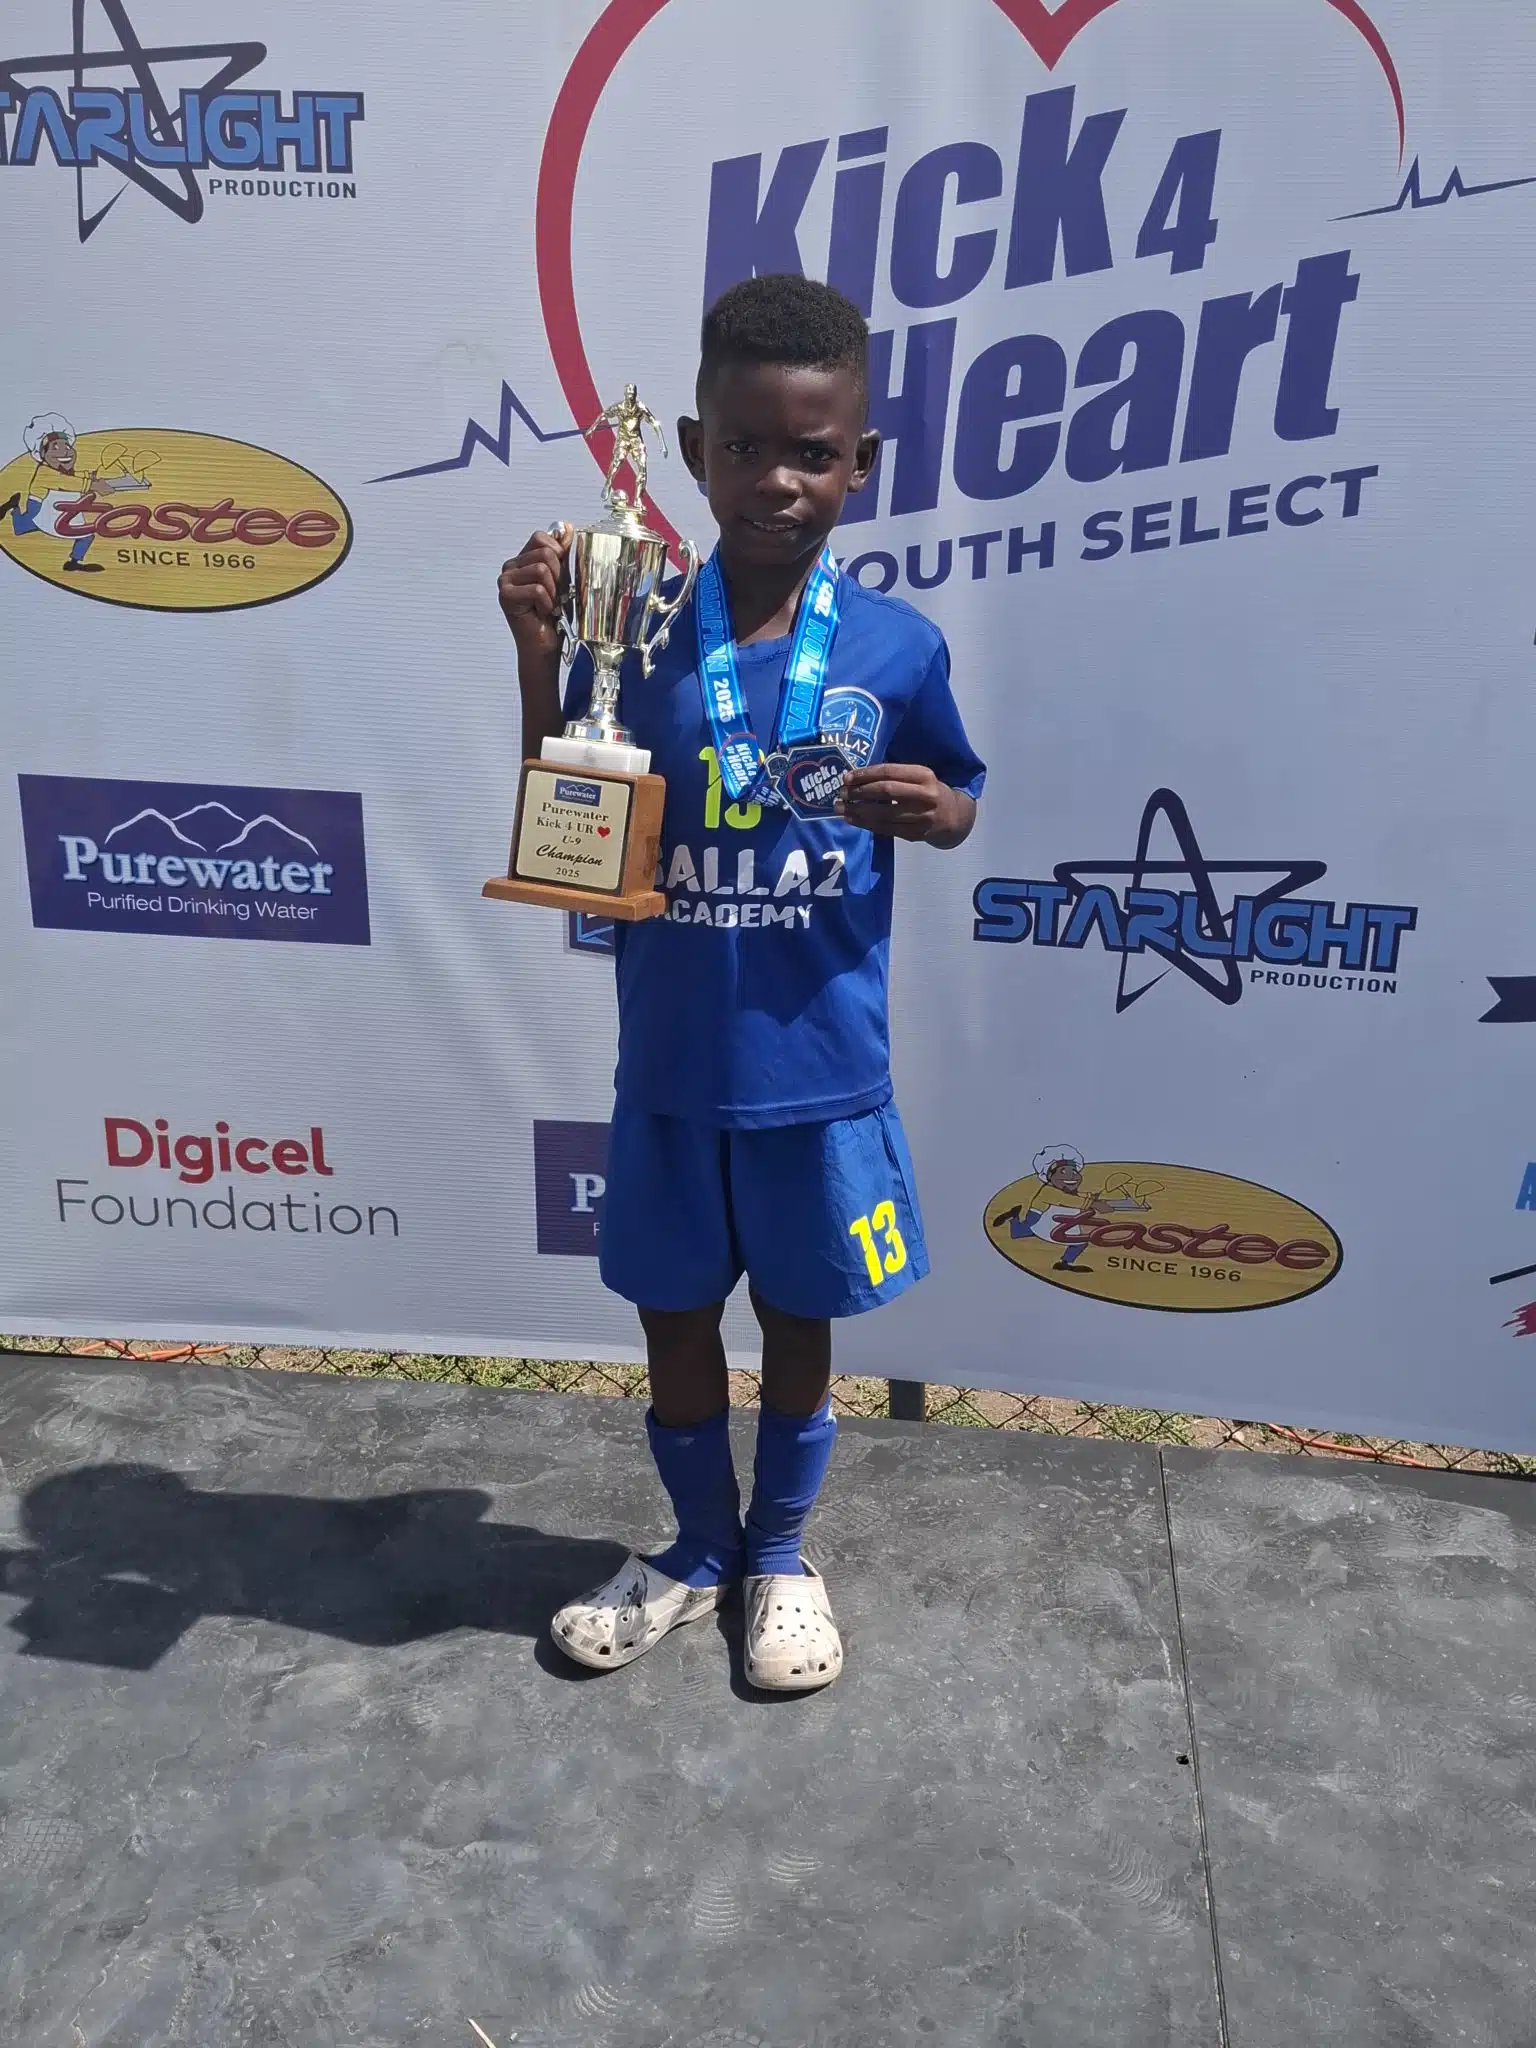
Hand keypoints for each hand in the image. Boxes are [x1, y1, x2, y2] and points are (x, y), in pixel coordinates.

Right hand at [497, 524, 571, 663]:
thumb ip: (562, 552)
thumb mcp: (563, 578)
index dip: (558, 554)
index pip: (541, 537)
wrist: (544, 646)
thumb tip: (567, 528)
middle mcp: (510, 567)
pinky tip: (541, 613)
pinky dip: (546, 603)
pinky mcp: (506, 595)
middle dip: (558, 576)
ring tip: (548, 605)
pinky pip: (537, 589)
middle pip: (544, 553)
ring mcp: (505, 581)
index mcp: (522, 559)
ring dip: (553, 591)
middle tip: (554, 596)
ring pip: (542, 569)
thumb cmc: (553, 616)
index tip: (560, 577)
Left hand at [836, 761, 963, 841]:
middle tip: (842, 793)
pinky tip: (852, 819)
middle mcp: (925, 796)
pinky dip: (866, 824)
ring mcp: (921, 817)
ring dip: (858, 811)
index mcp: (925, 775)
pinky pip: (886, 829)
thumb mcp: (920, 777)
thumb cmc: (929, 791)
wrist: (953, 817)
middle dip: (859, 792)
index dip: (866, 774)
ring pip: (883, 814)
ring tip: (841, 808)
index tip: (847, 777)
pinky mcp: (915, 834)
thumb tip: (857, 776)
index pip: (890, 772)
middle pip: (886, 792)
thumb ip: (895, 775)